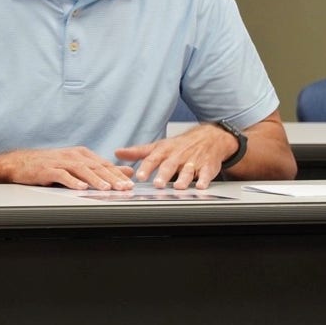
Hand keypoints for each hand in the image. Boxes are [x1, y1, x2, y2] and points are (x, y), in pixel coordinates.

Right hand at [3, 146, 134, 190]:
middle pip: (95, 167)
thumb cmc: (49, 166)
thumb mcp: (77, 165)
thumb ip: (101, 168)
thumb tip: (126, 171)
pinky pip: (62, 175)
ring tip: (106, 188)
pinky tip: (80, 188)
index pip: (104, 164)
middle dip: (111, 178)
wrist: (21, 163)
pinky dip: (72, 181)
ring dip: (95, 179)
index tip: (130, 184)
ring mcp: (60, 162)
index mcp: (81, 154)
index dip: (118, 174)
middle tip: (124, 187)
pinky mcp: (47, 169)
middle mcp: (72, 155)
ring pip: (81, 170)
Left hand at [116, 124, 237, 189]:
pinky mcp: (207, 166)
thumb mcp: (158, 146)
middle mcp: (178, 156)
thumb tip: (117, 153)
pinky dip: (205, 180)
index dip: (146, 168)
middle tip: (157, 184)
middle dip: (163, 175)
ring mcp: (193, 161)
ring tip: (178, 187)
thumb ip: (138, 152)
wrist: (208, 137)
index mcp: (164, 151)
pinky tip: (201, 186)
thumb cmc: (179, 145)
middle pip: (170, 165)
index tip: (139, 176)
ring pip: (188, 170)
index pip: (153, 159)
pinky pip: (207, 173)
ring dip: (184, 179)